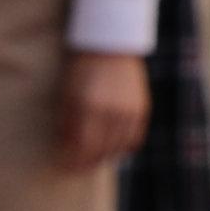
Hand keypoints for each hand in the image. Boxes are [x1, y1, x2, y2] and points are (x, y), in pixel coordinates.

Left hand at [59, 48, 149, 168]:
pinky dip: (122, 147)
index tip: (66, 167)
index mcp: (90, 107)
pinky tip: (112, 147)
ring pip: (118, 148)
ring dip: (105, 156)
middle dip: (87, 163)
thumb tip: (67, 148)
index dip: (74, 162)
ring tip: (93, 157)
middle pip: (101, 152)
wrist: (111, 43)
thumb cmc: (82, 67)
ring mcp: (130, 111)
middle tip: (77, 167)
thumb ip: (67, 121)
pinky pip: (134, 139)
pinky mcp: (142, 109)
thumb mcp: (67, 92)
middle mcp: (112, 111)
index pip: (83, 148)